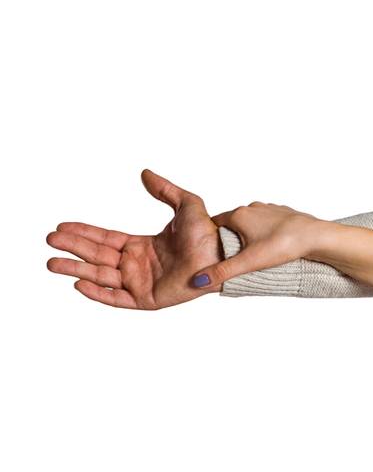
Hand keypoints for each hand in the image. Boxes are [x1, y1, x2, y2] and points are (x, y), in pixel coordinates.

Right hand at [46, 169, 222, 309]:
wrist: (223, 256)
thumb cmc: (209, 234)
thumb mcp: (187, 205)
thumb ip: (165, 190)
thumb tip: (145, 173)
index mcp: (142, 246)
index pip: (105, 239)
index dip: (84, 233)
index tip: (61, 227)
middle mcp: (138, 264)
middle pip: (97, 256)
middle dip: (73, 248)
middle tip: (49, 240)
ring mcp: (141, 282)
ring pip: (101, 276)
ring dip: (76, 269)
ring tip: (51, 263)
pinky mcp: (147, 299)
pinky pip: (117, 298)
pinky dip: (98, 293)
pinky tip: (79, 284)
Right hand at [200, 201, 328, 287]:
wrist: (317, 236)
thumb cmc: (284, 245)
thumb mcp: (249, 262)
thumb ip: (223, 271)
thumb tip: (198, 281)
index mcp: (239, 214)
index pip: (214, 224)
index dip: (211, 239)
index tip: (213, 253)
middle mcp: (252, 207)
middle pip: (232, 223)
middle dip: (230, 239)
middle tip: (234, 257)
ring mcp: (269, 208)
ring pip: (251, 223)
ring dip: (249, 236)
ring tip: (254, 253)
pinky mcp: (284, 213)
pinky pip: (268, 223)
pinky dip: (265, 233)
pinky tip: (271, 245)